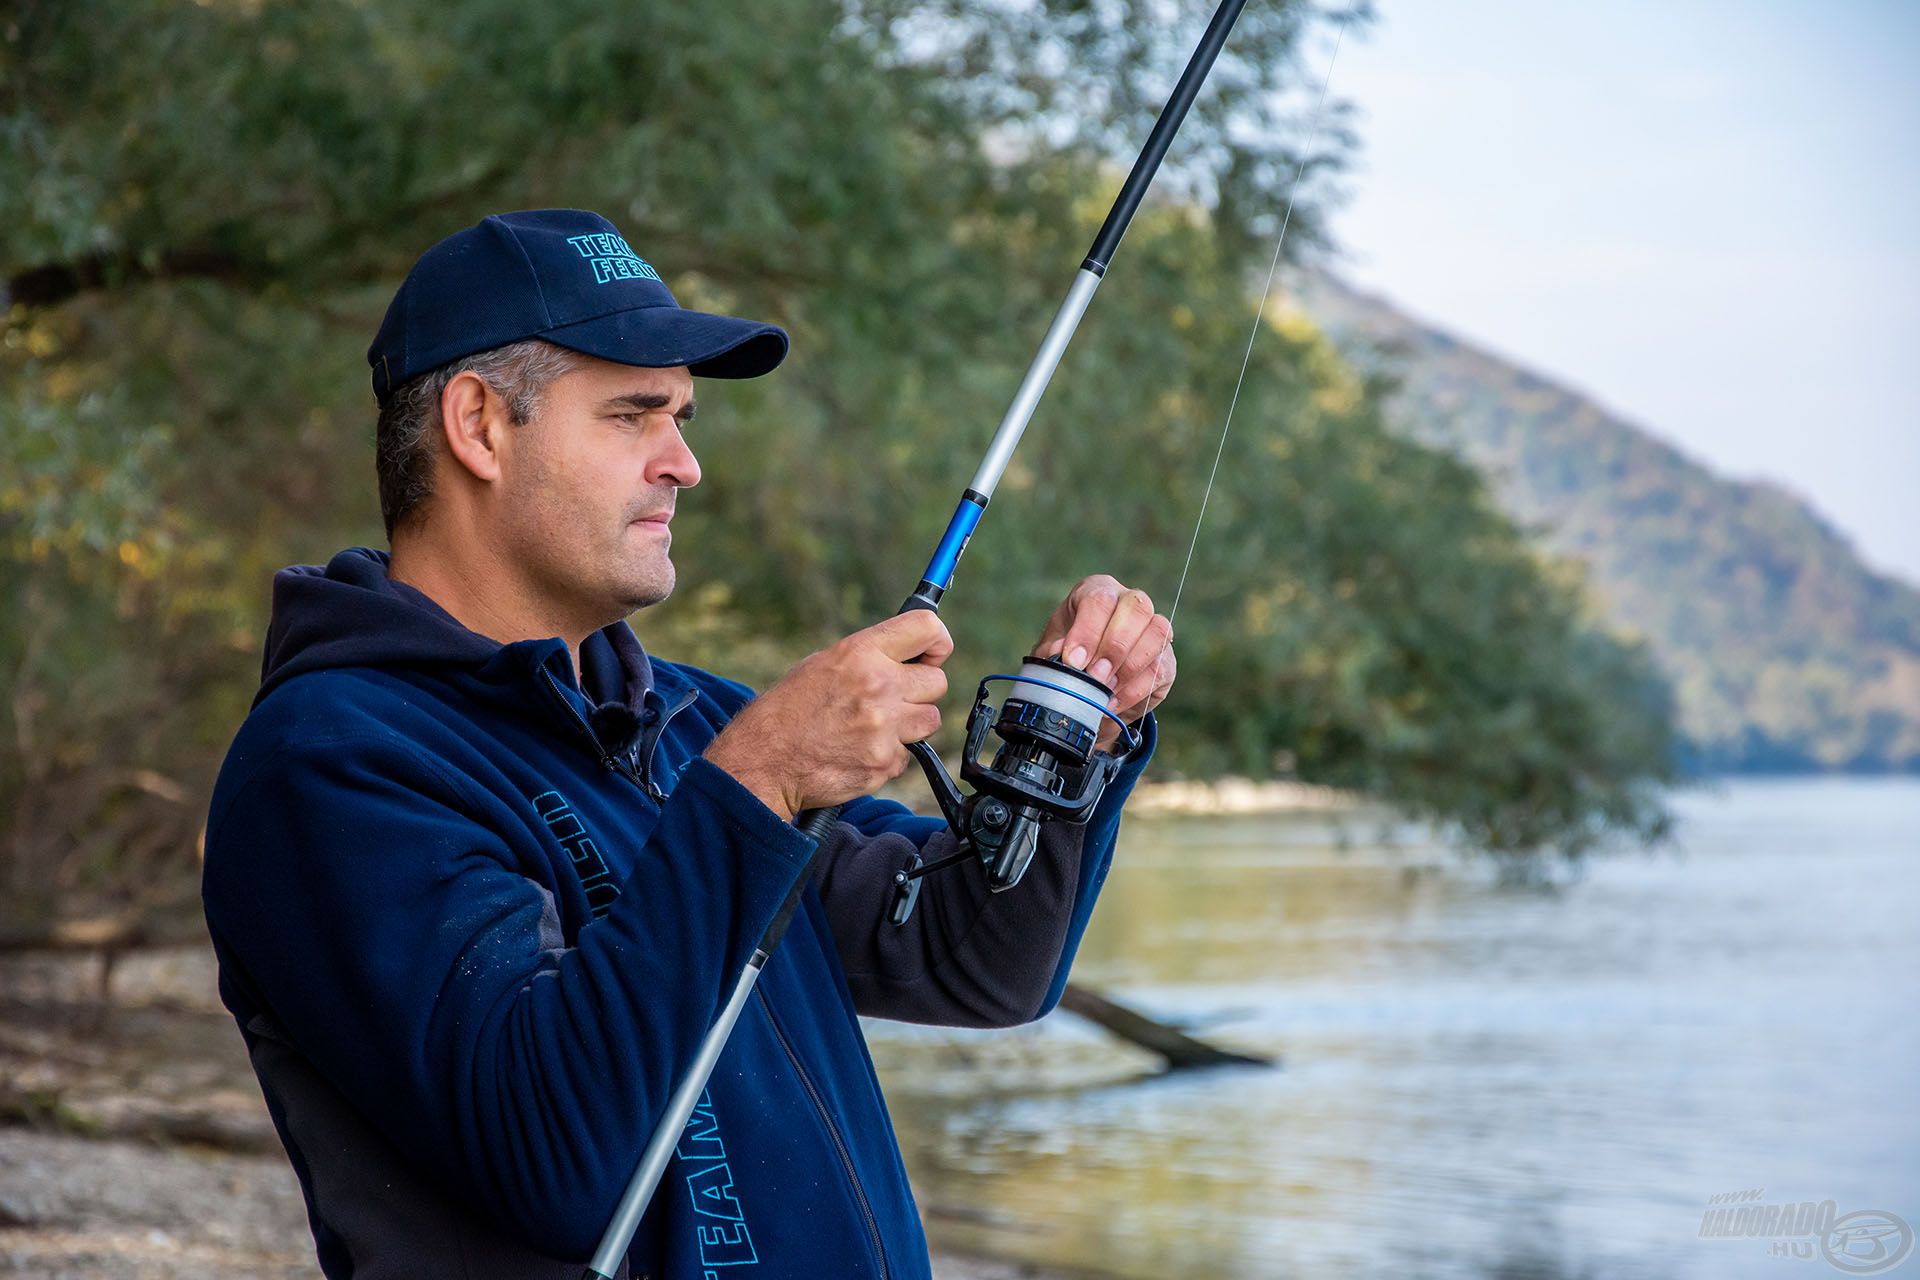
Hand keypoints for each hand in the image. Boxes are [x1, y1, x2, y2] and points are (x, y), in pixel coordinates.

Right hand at [704, 610, 952, 819]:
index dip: (938, 641)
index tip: (933, 653)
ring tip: (874, 726)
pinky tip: (859, 750)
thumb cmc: (789, 710)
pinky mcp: (885, 762)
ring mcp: (884, 727)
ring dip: (910, 724)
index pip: (927, 628)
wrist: (763, 761)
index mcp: (861, 653)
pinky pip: (908, 754)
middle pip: (937, 681)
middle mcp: (878, 686)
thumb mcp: (823, 664)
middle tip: (893, 699)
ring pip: (930, 720)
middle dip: (919, 691)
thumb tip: (912, 653)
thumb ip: (870, 656)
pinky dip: (889, 754)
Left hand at [1033, 574, 1175, 749]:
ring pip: (1157, 634)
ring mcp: (1153, 628)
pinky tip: (1112, 703)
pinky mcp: (1165, 659)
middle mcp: (1130, 602)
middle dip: (1115, 646)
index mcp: (1098, 591)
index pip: (1100, 599)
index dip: (1088, 631)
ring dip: (1129, 667)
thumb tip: (1067, 660)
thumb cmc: (1067, 657)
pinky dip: (1134, 690)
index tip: (1073, 662)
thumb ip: (1054, 652)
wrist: (1085, 686)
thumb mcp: (1052, 651)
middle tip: (1094, 676)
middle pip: (1136, 608)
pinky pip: (1159, 670)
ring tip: (1104, 691)